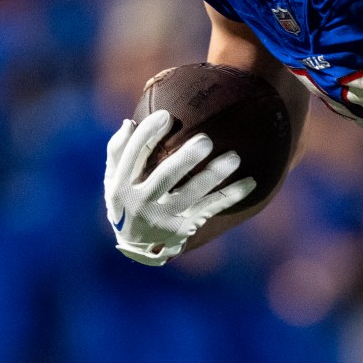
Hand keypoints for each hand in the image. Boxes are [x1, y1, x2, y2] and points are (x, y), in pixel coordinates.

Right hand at [103, 108, 256, 264]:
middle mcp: (142, 203)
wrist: (136, 246)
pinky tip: (250, 182)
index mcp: (121, 186)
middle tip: (205, 140)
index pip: (135, 155)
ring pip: (193, 193)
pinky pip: (211, 207)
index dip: (149, 134)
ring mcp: (164, 217)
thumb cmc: (126, 201)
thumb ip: (117, 152)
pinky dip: (231, 195)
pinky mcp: (184, 227)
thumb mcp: (112, 180)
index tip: (167, 115)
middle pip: (166, 176)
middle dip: (186, 158)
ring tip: (234, 158)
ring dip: (214, 175)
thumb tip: (129, 124)